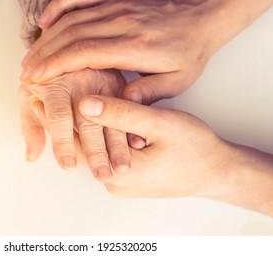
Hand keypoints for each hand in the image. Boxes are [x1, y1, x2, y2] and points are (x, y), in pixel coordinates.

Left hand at [19, 69, 129, 181]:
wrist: (65, 46)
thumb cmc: (44, 77)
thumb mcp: (28, 96)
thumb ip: (31, 126)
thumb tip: (31, 157)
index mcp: (55, 86)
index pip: (59, 118)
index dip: (63, 143)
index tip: (68, 166)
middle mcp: (80, 83)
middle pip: (89, 122)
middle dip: (97, 152)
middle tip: (103, 175)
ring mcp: (102, 83)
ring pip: (111, 117)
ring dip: (119, 144)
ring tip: (124, 168)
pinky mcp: (118, 82)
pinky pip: (127, 106)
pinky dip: (133, 126)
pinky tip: (139, 144)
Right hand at [21, 0, 212, 103]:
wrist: (201, 18)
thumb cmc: (188, 53)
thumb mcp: (176, 82)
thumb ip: (146, 95)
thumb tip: (116, 105)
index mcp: (132, 46)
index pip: (82, 53)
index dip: (55, 65)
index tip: (36, 78)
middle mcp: (119, 22)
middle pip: (69, 36)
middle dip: (42, 55)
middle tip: (25, 71)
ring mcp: (115, 6)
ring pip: (70, 19)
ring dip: (46, 37)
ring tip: (30, 56)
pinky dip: (58, 7)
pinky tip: (45, 21)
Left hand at [78, 95, 272, 216]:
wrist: (216, 171)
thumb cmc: (194, 147)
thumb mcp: (158, 124)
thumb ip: (121, 114)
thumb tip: (84, 103)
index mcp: (117, 173)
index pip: (76, 140)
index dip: (64, 112)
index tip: (56, 89)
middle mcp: (113, 184)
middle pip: (84, 146)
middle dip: (75, 117)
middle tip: (63, 89)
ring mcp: (121, 184)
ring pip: (96, 149)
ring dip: (90, 125)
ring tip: (80, 98)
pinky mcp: (128, 179)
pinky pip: (108, 154)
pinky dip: (104, 135)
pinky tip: (104, 115)